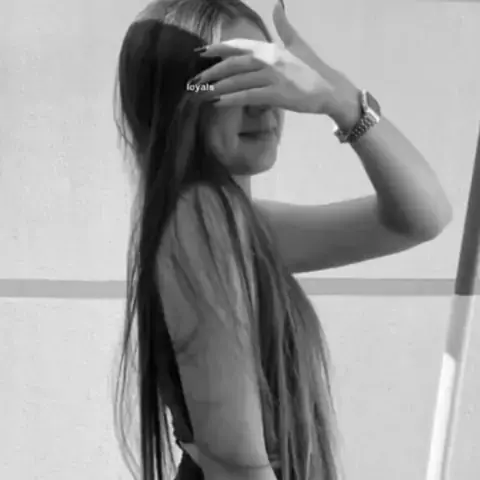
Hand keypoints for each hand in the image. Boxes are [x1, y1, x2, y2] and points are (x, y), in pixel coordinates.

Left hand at [191, 1, 358, 118]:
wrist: (331, 89)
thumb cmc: (313, 69)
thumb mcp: (297, 43)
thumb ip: (284, 26)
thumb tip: (278, 4)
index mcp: (271, 48)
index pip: (239, 46)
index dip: (219, 49)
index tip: (201, 52)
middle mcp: (269, 59)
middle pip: (233, 63)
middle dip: (211, 71)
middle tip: (195, 79)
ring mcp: (273, 76)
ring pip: (238, 80)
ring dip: (217, 87)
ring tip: (202, 93)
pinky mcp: (277, 94)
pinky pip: (249, 96)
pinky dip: (232, 99)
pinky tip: (218, 103)